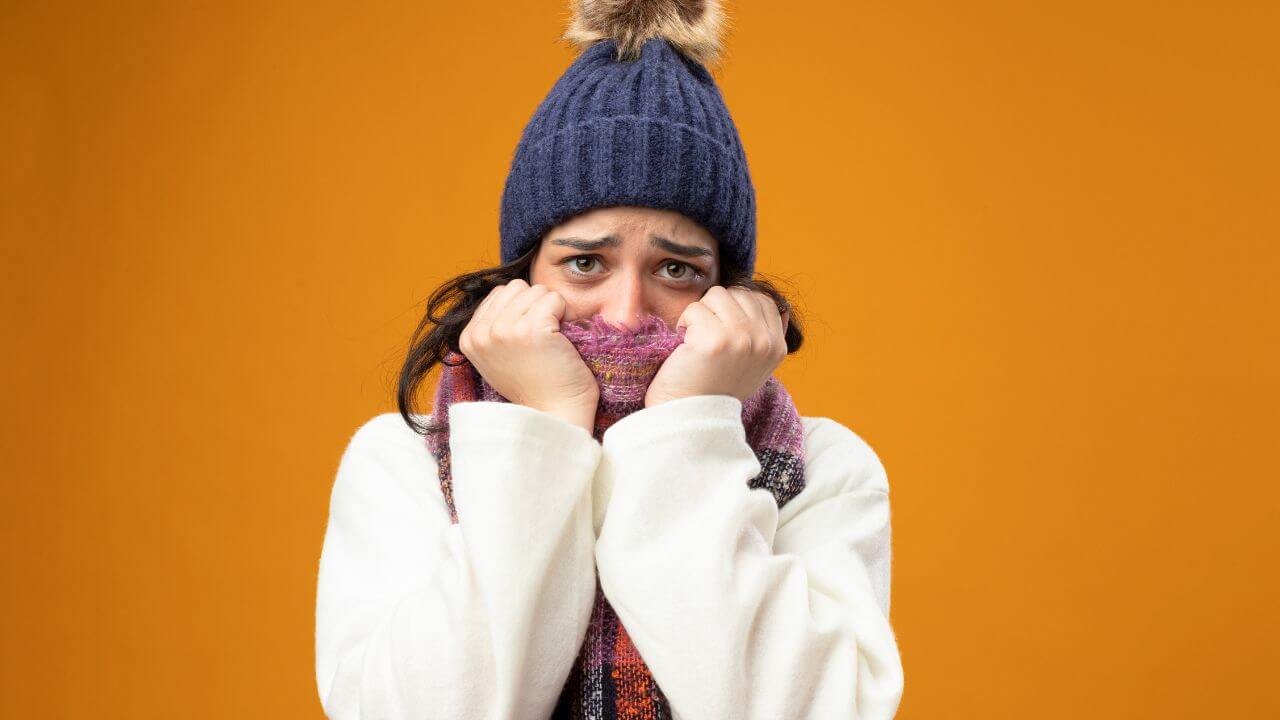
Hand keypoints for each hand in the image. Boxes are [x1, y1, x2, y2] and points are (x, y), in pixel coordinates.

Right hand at [459, 279, 599, 431]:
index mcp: (469, 337)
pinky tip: (560, 343)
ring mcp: (503, 330)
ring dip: (551, 311)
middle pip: (518, 287)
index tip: (526, 342)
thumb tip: (506, 291)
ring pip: (537, 290)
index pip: (500, 293)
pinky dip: (565, 316)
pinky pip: (555, 299)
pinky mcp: (530, 329)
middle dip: (536, 307)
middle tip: (541, 342)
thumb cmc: (535, 385)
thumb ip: (493, 326)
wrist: (556, 414)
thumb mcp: (499, 356)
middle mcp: (481, 333)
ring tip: (550, 344)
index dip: (523, 311)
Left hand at [644, 286, 790, 407]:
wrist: (689, 418)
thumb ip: (766, 336)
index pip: (761, 299)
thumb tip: (782, 306)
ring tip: (696, 341)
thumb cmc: (714, 389)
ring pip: (716, 295)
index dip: (734, 308)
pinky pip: (694, 309)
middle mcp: (765, 342)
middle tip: (707, 340)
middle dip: (716, 310)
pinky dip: (683, 325)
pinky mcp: (716, 340)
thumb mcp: (754, 365)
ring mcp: (743, 339)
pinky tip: (685, 348)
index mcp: (778, 347)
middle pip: (737, 293)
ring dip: (699, 315)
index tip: (721, 334)